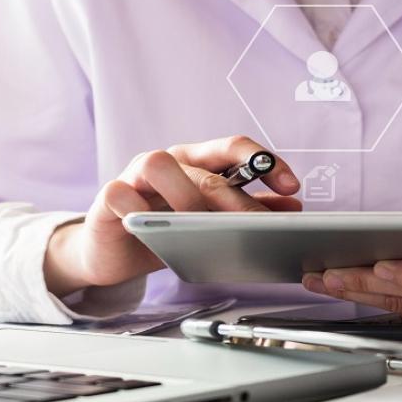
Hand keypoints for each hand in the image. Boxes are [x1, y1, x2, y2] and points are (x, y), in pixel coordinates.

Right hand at [44, 136, 300, 295]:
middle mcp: (168, 162)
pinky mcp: (108, 196)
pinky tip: (149, 227)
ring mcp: (135, 175)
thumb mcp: (209, 224)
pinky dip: (135, 207)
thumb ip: (247, 210)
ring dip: (184, 196)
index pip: (233, 148)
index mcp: (196, 162)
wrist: (115, 253)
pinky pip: (120, 192)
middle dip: (236, 198)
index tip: (292, 185)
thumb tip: (292, 207)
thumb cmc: (164, 232)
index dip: (264, 162)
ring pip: (159, 164)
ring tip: (199, 226)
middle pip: (205, 168)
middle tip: (256, 224)